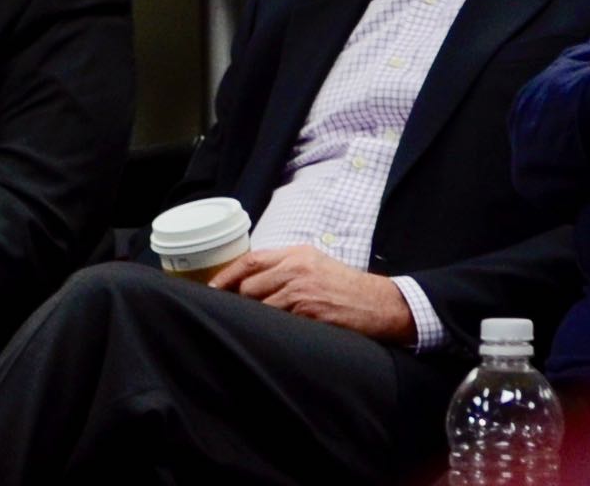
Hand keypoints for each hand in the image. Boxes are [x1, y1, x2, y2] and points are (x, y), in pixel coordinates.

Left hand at [209, 243, 414, 339]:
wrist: (379, 305)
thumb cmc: (346, 288)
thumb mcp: (316, 266)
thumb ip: (285, 268)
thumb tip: (248, 283)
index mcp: (298, 254)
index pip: (250, 260)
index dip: (225, 276)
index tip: (210, 290)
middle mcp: (297, 269)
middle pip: (249, 285)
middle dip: (239, 302)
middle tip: (235, 315)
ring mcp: (303, 292)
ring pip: (259, 306)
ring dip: (255, 319)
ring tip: (257, 328)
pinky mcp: (309, 314)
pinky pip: (277, 323)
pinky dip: (271, 330)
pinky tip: (274, 335)